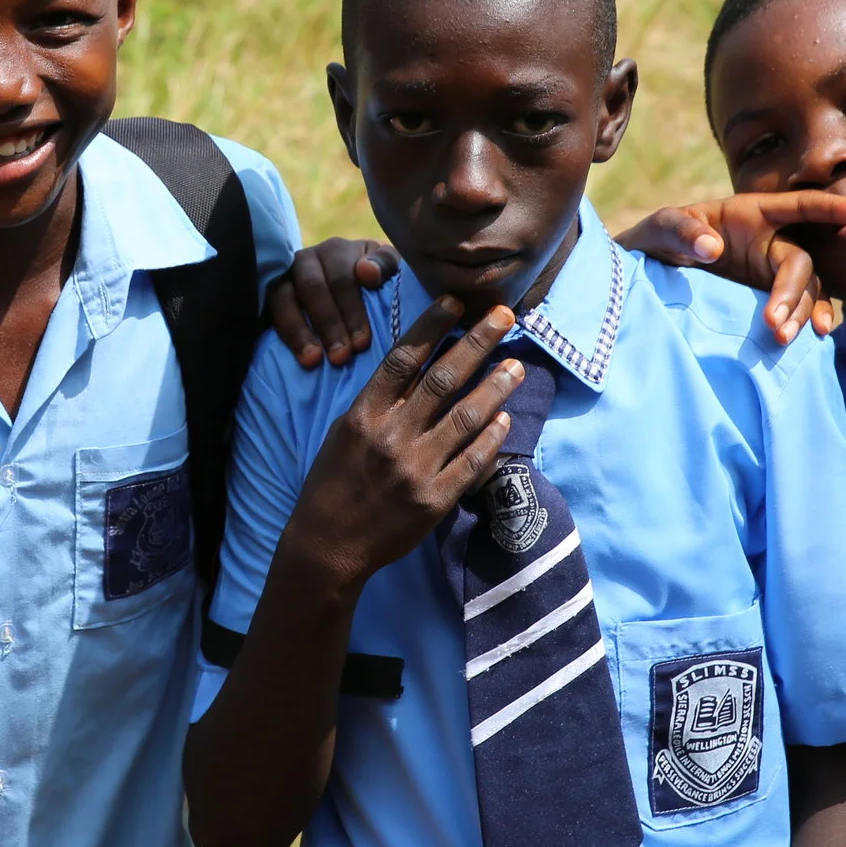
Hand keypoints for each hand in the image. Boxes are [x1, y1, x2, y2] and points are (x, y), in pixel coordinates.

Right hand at [265, 236, 401, 367]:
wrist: (353, 296)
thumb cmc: (377, 286)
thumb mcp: (389, 272)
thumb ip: (385, 266)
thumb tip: (366, 272)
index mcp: (338, 250)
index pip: (342, 277)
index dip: (351, 311)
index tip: (362, 343)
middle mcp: (307, 259)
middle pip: (312, 287)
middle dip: (328, 324)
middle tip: (340, 357)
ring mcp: (284, 277)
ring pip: (282, 297)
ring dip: (297, 330)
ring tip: (312, 360)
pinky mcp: (268, 297)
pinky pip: (265, 310)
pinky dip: (280, 332)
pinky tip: (291, 353)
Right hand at [284, 298, 523, 587]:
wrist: (328, 545)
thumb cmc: (333, 483)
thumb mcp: (344, 432)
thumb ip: (379, 402)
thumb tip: (417, 368)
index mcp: (364, 415)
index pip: (403, 358)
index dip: (431, 326)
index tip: (456, 301)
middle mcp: (391, 436)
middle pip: (442, 379)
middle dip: (477, 343)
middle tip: (505, 316)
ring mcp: (415, 469)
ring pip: (466, 417)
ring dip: (496, 387)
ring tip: (517, 365)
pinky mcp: (434, 500)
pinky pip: (472, 461)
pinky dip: (491, 437)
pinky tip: (505, 418)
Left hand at [617, 192, 845, 345]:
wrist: (645, 276)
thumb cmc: (657, 240)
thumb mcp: (660, 229)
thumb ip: (679, 231)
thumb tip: (711, 247)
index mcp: (753, 213)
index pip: (800, 205)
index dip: (832, 206)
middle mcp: (771, 241)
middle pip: (801, 263)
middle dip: (794, 292)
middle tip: (775, 323)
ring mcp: (772, 272)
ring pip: (806, 290)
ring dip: (800, 314)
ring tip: (783, 340)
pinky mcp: (770, 299)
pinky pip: (800, 308)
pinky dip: (806, 322)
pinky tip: (808, 340)